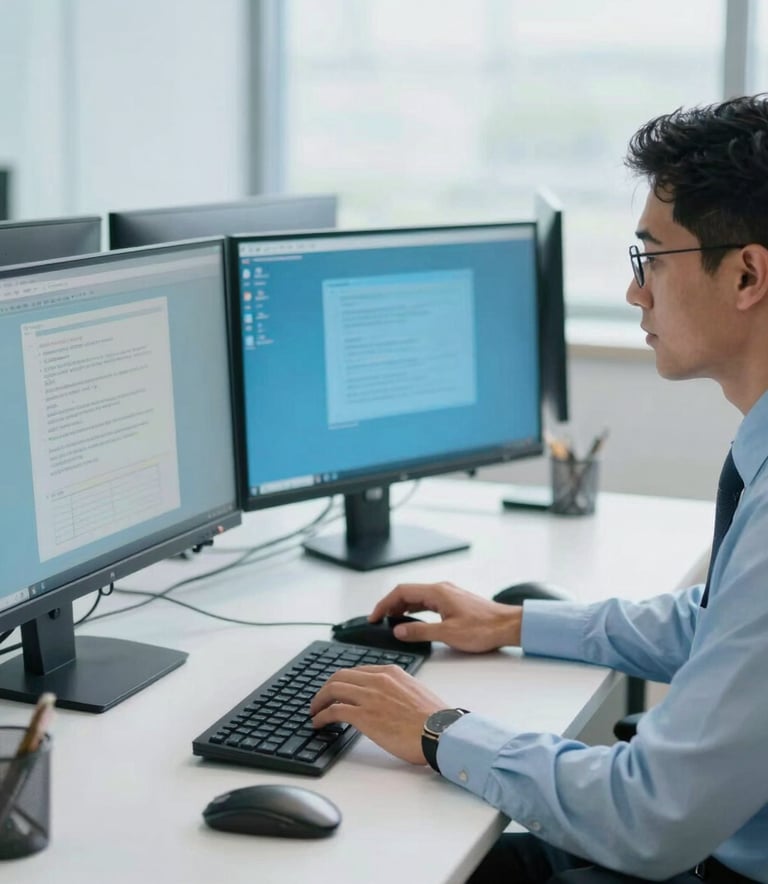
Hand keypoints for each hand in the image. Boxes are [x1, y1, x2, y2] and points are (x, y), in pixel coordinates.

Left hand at [309, 665, 445, 764]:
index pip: (357, 671)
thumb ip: (397, 690)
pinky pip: (333, 711)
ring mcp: (369, 696)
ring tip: (315, 712)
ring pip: (332, 690)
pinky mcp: (363, 715)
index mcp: (390, 672)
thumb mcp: (415, 692)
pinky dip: (321, 716)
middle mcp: (377, 680)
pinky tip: (318, 723)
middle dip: (326, 688)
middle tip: (320, 700)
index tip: (336, 690)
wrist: (440, 732)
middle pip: (339, 676)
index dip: (342, 681)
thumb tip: (387, 702)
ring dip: (319, 701)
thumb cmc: (434, 719)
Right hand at [369, 581, 522, 651]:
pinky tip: (412, 620)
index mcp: (437, 592)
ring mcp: (448, 594)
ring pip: (417, 597)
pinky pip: (427, 602)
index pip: (401, 592)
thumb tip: (399, 630)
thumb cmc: (483, 628)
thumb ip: (420, 632)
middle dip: (390, 605)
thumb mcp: (447, 634)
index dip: (384, 603)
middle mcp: (441, 589)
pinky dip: (415, 609)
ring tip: (391, 621)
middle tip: (378, 620)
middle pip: (407, 592)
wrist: (508, 626)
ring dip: (402, 607)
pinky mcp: (454, 601)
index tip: (374, 617)